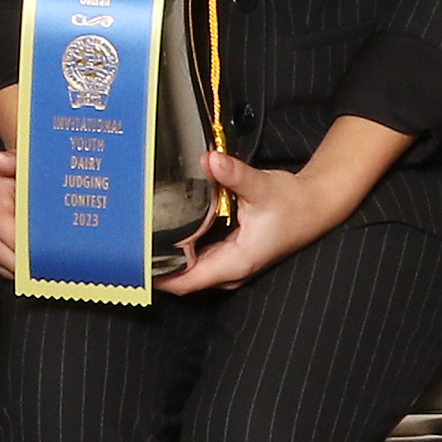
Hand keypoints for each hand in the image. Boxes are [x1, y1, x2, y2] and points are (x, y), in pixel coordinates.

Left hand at [156, 115, 407, 292]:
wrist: (316, 206)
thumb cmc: (292, 202)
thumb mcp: (262, 187)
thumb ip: (234, 175)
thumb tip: (210, 159)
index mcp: (235, 263)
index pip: (186, 282)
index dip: (158, 276)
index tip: (132, 262)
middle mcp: (229, 270)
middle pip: (182, 277)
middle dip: (156, 262)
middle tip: (125, 241)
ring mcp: (229, 264)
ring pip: (189, 267)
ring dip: (167, 254)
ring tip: (136, 235)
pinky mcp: (229, 254)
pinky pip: (198, 256)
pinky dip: (181, 245)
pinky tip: (163, 228)